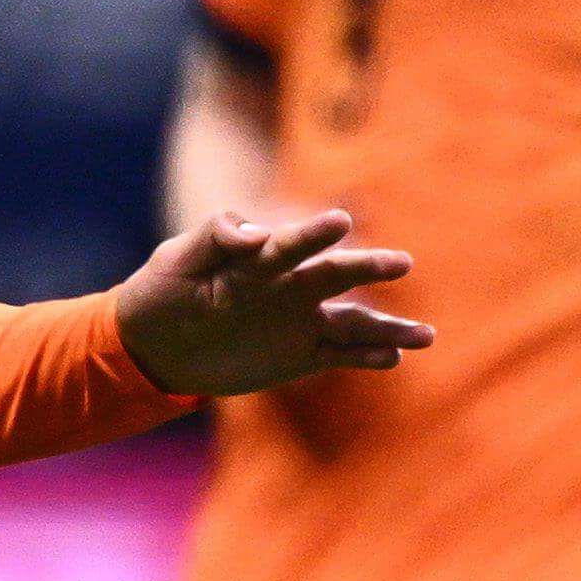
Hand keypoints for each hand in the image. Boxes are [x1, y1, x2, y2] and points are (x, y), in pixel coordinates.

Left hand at [107, 209, 429, 397]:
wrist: (155, 344)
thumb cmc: (164, 290)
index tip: (341, 222)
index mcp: (265, 258)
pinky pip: (342, 356)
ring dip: (390, 329)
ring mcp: (302, 322)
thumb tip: (255, 234)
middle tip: (400, 264)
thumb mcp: (178, 258)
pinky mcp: (301, 356)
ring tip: (426, 336)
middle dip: (369, 269)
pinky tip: (394, 359)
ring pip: (355, 323)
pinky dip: (368, 358)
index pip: (294, 243)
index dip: (314, 233)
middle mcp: (293, 286)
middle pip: (338, 275)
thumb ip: (215, 236)